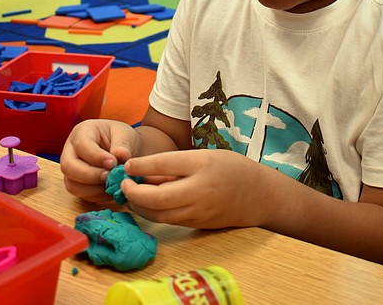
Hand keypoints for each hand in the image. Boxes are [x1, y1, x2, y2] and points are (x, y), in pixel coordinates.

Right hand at [60, 119, 140, 203]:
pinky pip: (80, 194)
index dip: (96, 156)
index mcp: (82, 132)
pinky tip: (110, 189)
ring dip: (92, 189)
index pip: (81, 145)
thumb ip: (122, 144)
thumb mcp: (124, 134)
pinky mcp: (76, 183)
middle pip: (68, 166)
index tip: (113, 163)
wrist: (123, 149)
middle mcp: (70, 150)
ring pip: (71, 184)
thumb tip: (120, 156)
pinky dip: (96, 195)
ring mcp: (71, 168)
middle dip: (89, 175)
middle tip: (109, 177)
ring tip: (111, 184)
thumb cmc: (121, 138)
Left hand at [120, 149, 266, 228]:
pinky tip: (147, 204)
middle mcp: (199, 191)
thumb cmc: (231, 168)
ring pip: (159, 214)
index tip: (127, 166)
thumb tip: (142, 173)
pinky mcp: (198, 225)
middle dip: (133, 193)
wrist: (260, 195)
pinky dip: (153, 213)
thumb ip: (174, 165)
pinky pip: (169, 220)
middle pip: (156, 198)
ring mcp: (199, 212)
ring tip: (130, 195)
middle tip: (123, 184)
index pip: (163, 164)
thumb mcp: (204, 156)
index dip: (140, 165)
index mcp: (202, 165)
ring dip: (139, 206)